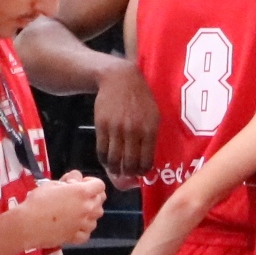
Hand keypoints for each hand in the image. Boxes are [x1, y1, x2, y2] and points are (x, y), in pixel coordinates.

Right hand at [18, 172, 107, 247]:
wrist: (27, 225)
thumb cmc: (37, 201)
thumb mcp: (51, 184)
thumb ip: (68, 181)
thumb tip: (75, 179)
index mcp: (82, 193)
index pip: (100, 185)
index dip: (92, 182)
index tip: (81, 183)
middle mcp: (87, 208)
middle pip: (100, 201)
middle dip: (92, 196)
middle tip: (77, 197)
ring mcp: (83, 224)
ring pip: (96, 218)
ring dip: (89, 213)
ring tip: (76, 212)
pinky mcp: (76, 237)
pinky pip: (87, 233)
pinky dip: (83, 229)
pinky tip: (74, 226)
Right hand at [91, 59, 161, 176]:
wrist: (119, 79)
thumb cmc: (140, 98)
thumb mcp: (154, 115)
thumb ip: (151, 136)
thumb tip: (148, 160)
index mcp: (149, 130)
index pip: (146, 160)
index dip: (143, 172)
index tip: (141, 174)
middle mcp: (133, 131)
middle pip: (129, 163)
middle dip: (128, 174)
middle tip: (127, 175)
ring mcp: (116, 129)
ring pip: (114, 160)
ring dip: (115, 170)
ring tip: (116, 170)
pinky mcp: (101, 126)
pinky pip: (102, 150)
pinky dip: (104, 160)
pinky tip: (107, 160)